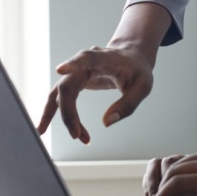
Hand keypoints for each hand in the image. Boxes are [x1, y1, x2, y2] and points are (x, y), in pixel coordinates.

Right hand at [35, 46, 154, 143]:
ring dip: (63, 116)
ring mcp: (76, 72)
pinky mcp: (74, 81)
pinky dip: (59, 114)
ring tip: (71, 137)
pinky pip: (61, 98)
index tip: (60, 70)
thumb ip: (128, 104)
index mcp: (104, 58)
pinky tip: (53, 129)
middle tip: (78, 136)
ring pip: (60, 94)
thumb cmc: (137, 71)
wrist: (131, 58)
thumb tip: (106, 123)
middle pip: (67, 86)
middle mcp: (85, 63)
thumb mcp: (143, 87)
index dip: (72, 64)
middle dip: (69, 113)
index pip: (85, 58)